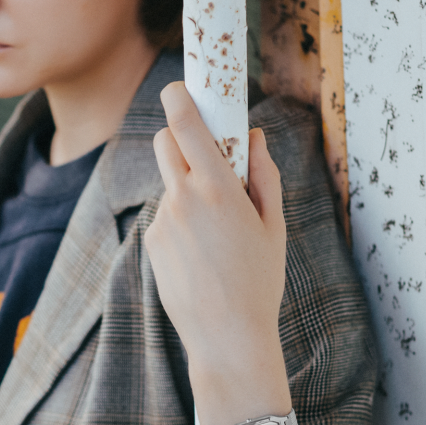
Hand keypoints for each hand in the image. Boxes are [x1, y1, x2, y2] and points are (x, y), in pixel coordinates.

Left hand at [145, 81, 290, 424]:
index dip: (179, 97)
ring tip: (217, 233)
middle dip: (181, 138)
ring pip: (170, 184)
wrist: (227, 338)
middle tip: (207, 154)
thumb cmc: (260, 281)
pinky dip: (181, 223)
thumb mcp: (273, 226)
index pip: (186, 125)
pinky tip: (203, 256)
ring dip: (188, 189)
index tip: (181, 86)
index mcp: (218, 190)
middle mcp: (183, 200)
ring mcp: (162, 222)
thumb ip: (263, 175)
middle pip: (165, 144)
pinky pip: (166, 217)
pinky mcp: (151, 243)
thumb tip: (253, 138)